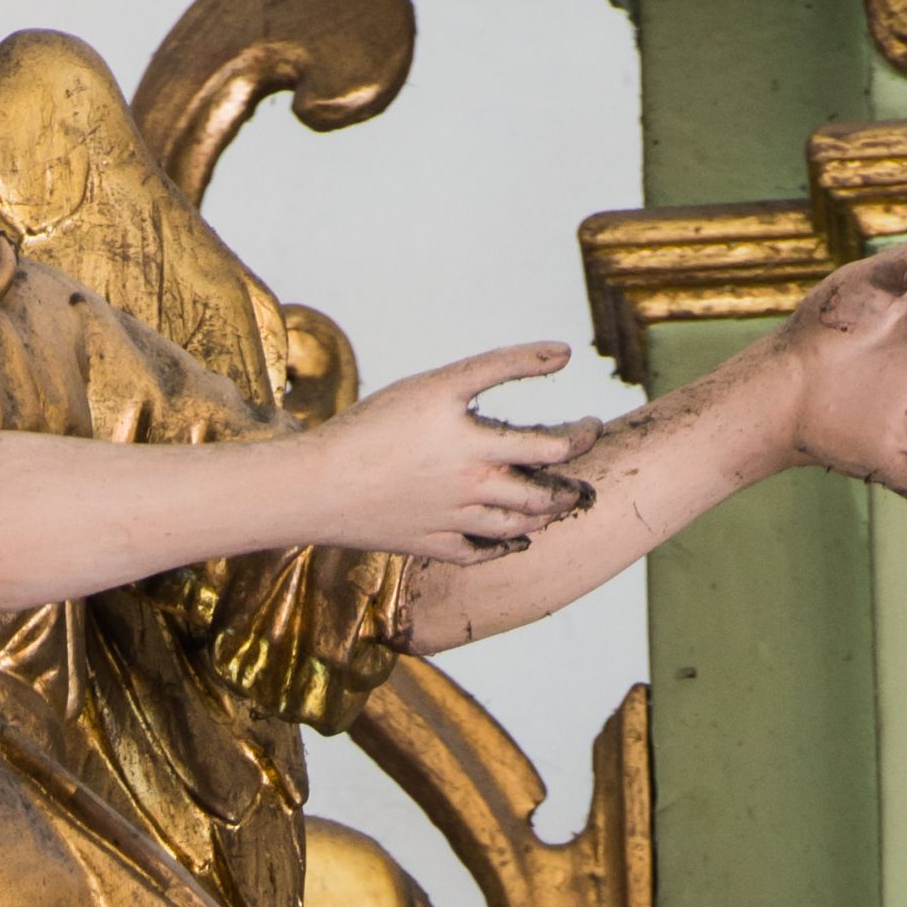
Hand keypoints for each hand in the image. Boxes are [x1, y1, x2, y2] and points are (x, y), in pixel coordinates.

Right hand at [308, 344, 604, 565]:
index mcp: (478, 448)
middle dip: (571, 484)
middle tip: (580, 472)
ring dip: (545, 516)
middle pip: (544, 494)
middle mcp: (473, 489)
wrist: (315, 487)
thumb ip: (502, 365)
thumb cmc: (370, 425)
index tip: (591, 425)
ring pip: (518, 526)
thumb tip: (564, 352)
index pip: (552, 446)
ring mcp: (453, 522)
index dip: (581, 436)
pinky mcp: (429, 545)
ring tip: (555, 504)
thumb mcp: (437, 382)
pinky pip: (480, 554)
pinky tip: (515, 539)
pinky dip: (505, 547)